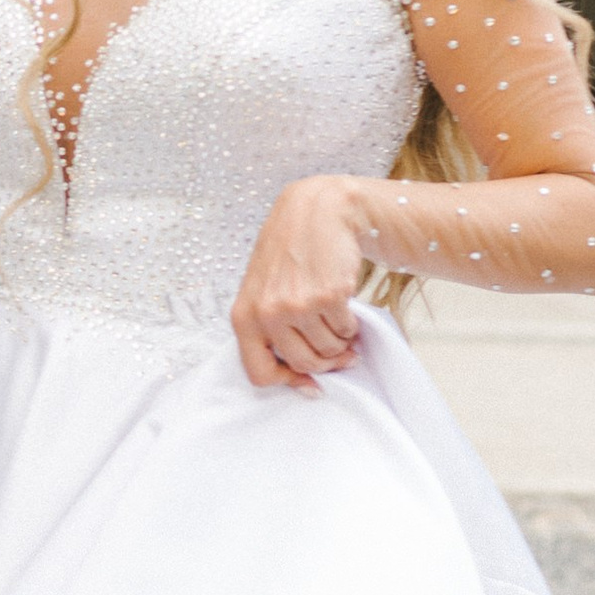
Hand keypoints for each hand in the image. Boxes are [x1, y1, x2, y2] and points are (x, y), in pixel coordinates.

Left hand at [230, 176, 374, 391]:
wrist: (315, 212)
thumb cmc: (286, 252)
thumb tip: (299, 375)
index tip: (307, 380)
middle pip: (303, 364)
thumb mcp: (260, 290)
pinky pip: (345, 330)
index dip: (287, 381)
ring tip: (339, 323)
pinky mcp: (329, 296)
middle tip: (339, 355)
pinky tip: (344, 307)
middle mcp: (268, 314)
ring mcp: (298, 305)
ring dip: (340, 343)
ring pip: (328, 349)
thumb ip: (269, 330)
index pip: (259, 373)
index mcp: (244, 317)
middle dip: (325, 363)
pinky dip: (350, 325)